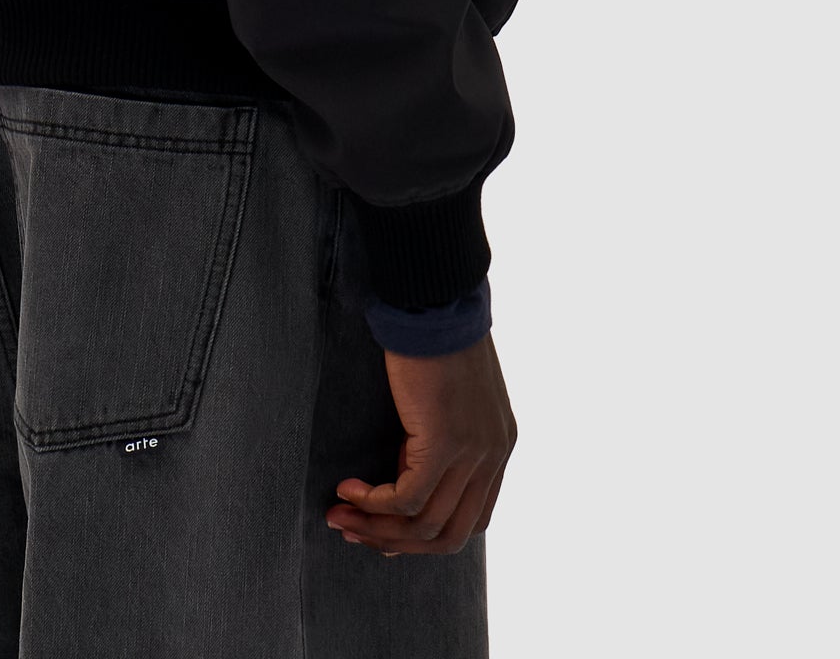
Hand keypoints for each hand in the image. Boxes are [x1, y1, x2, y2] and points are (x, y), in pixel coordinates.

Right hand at [325, 331, 516, 555]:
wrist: (436, 299)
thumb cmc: (435, 333)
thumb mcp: (452, 395)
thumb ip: (443, 435)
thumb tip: (407, 466)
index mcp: (499, 446)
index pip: (472, 519)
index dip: (426, 534)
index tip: (384, 529)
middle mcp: (493, 456)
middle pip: (449, 534)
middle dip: (397, 542)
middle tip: (353, 532)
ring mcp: (473, 452)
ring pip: (424, 523)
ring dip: (376, 528)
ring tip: (339, 517)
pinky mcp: (445, 443)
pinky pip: (406, 497)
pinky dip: (373, 503)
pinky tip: (347, 490)